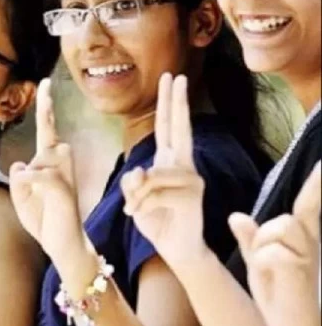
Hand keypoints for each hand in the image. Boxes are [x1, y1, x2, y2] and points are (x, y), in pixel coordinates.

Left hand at [9, 79, 86, 272]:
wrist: (62, 245)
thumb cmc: (42, 219)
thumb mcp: (21, 198)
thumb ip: (18, 180)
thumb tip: (21, 165)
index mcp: (48, 163)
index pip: (47, 129)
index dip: (46, 106)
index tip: (45, 82)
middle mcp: (60, 164)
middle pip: (48, 138)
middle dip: (43, 134)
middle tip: (45, 132)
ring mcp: (65, 175)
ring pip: (42, 158)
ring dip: (30, 177)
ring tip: (36, 200)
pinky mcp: (64, 189)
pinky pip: (42, 175)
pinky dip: (31, 181)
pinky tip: (29, 190)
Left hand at [121, 73, 208, 268]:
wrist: (176, 250)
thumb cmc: (156, 221)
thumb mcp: (134, 198)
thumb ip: (132, 181)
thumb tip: (139, 170)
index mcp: (169, 161)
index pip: (168, 126)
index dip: (169, 103)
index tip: (171, 78)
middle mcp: (184, 164)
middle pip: (179, 127)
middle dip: (176, 101)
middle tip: (176, 75)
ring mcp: (191, 178)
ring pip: (151, 174)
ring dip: (135, 195)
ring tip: (133, 210)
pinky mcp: (192, 195)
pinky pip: (155, 192)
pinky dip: (141, 205)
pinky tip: (140, 216)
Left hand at [229, 163, 321, 325]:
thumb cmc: (281, 299)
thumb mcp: (260, 264)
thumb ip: (250, 240)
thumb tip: (236, 216)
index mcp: (302, 240)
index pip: (309, 205)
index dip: (318, 184)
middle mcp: (310, 243)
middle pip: (280, 218)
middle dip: (264, 238)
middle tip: (270, 267)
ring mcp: (308, 255)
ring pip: (275, 229)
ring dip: (263, 250)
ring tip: (273, 274)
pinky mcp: (300, 268)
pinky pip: (269, 251)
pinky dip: (263, 264)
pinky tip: (275, 283)